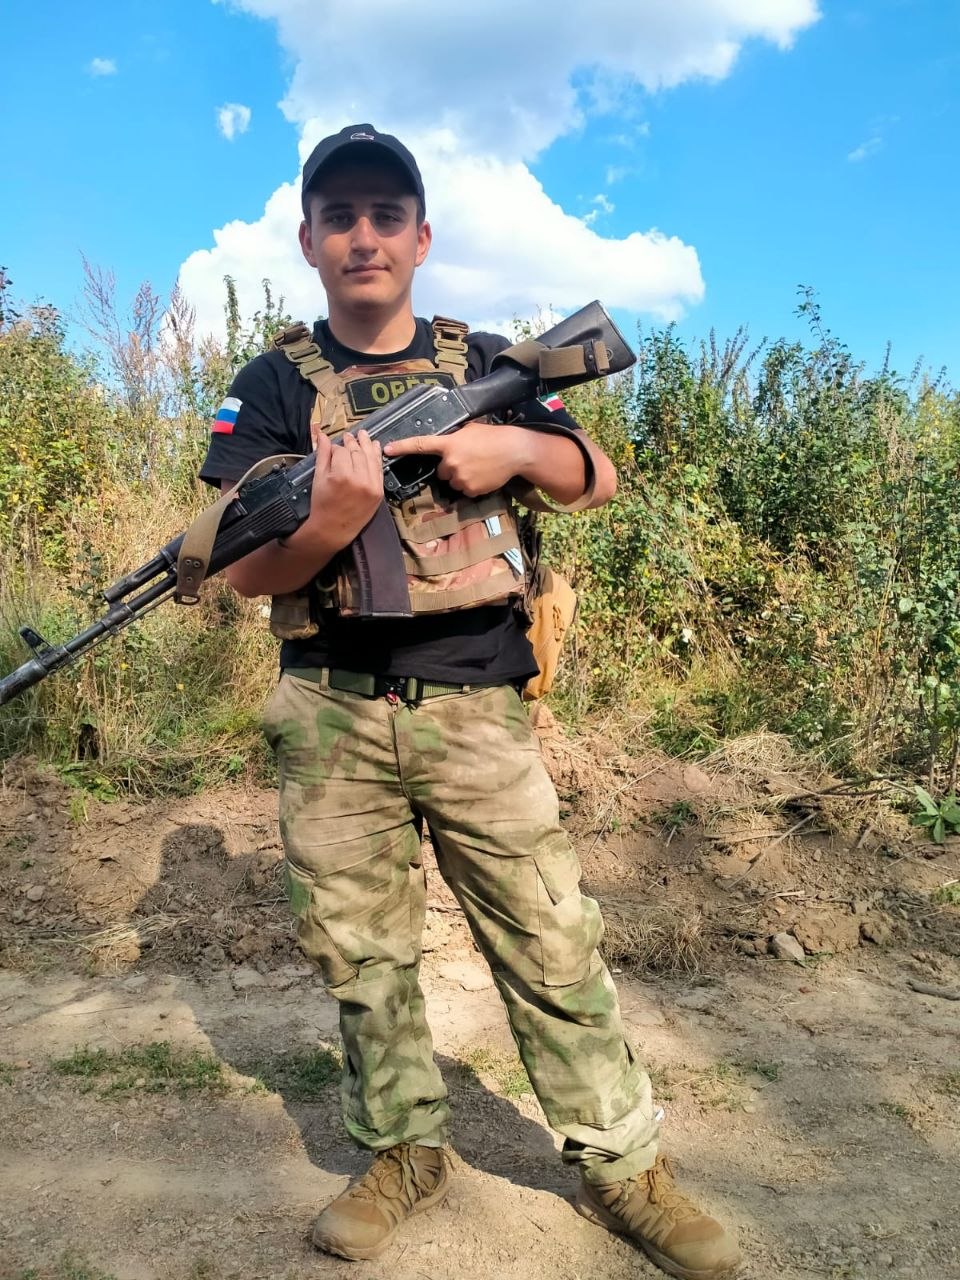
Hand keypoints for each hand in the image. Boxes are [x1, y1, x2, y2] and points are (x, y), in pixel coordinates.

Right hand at [300, 428, 383, 548]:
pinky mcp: (378, 492)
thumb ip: (322, 454)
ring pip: (370, 458)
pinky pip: (379, 470)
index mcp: (341, 476)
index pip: (341, 451)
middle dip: (352, 442)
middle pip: (357, 453)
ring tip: (364, 435)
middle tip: (349, 435)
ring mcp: (371, 486)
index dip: (336, 447)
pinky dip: (377, 458)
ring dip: (367, 445)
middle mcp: (359, 480)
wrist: (333, 529)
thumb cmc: (322, 505)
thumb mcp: (318, 477)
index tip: (333, 447)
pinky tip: (375, 448)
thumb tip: (322, 434)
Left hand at [384, 421, 531, 496]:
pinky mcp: (470, 490)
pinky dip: (472, 485)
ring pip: (453, 482)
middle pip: (441, 471)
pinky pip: (465, 490)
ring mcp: (460, 478)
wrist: (515, 452)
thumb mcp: (470, 430)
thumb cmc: (493, 437)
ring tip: (479, 466)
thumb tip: (446, 443)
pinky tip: (484, 475)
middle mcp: (451, 463)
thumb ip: (454, 438)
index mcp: (449, 444)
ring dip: (461, 476)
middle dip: (450, 467)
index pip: (420, 445)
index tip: (386, 449)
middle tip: (468, 459)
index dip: (402, 447)